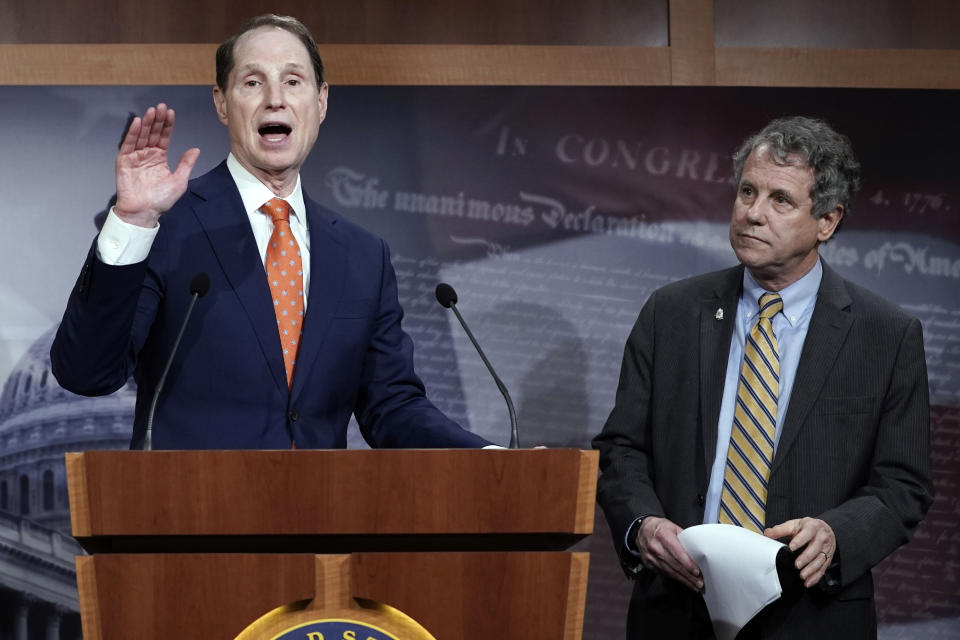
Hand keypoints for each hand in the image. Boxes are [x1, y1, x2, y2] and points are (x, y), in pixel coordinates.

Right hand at [113, 103, 199, 227]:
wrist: (144, 212)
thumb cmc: (161, 200)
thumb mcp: (179, 180)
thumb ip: (186, 164)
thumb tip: (195, 149)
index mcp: (159, 158)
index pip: (163, 137)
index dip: (167, 125)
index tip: (171, 113)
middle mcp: (147, 155)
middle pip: (152, 133)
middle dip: (157, 120)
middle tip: (161, 107)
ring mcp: (135, 157)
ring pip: (141, 136)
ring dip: (145, 123)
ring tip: (152, 111)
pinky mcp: (124, 161)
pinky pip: (128, 144)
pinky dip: (132, 133)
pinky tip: (137, 122)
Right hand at [635, 516, 702, 591]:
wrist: (642, 530)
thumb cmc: (660, 528)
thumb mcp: (673, 527)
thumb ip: (685, 538)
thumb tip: (698, 551)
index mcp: (663, 535)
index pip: (677, 552)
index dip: (687, 564)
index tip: (697, 571)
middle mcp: (655, 547)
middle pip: (674, 565)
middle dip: (688, 576)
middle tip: (699, 582)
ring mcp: (650, 557)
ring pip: (669, 572)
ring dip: (683, 580)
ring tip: (694, 585)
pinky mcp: (649, 564)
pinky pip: (664, 573)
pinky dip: (675, 578)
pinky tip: (683, 581)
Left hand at [764, 517, 835, 587]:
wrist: (824, 529)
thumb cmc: (807, 527)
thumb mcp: (794, 524)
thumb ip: (780, 529)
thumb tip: (767, 533)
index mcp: (813, 527)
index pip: (807, 534)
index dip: (799, 540)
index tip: (791, 547)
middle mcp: (822, 537)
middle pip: (815, 549)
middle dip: (806, 558)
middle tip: (797, 565)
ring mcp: (827, 548)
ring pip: (821, 560)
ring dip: (812, 569)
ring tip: (802, 575)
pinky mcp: (829, 557)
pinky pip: (823, 568)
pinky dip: (816, 576)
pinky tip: (809, 581)